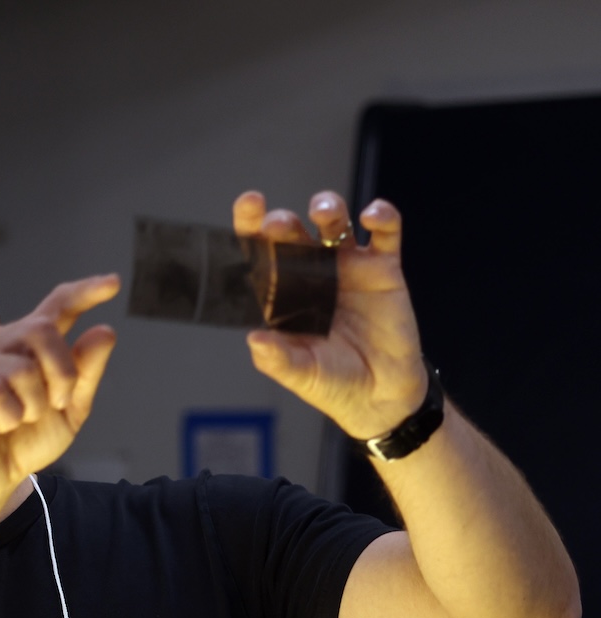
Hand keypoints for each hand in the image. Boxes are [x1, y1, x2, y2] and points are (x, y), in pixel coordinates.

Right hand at [0, 275, 118, 504]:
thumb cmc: (25, 441)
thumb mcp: (70, 409)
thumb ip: (85, 372)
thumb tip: (105, 331)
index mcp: (28, 347)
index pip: (57, 306)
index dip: (84, 292)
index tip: (113, 283)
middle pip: (41, 329)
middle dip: (61, 371)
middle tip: (58, 403)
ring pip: (21, 367)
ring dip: (35, 404)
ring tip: (23, 420)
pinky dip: (12, 417)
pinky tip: (4, 426)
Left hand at [234, 190, 428, 439]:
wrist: (382, 396)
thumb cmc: (334, 384)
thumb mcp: (303, 375)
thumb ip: (278, 359)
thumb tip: (254, 339)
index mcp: (283, 297)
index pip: (261, 257)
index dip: (251, 229)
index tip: (248, 206)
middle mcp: (311, 276)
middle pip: (292, 235)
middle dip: (282, 222)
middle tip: (279, 224)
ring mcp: (347, 268)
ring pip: (334, 224)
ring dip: (328, 208)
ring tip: (324, 211)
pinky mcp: (382, 269)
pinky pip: (385, 234)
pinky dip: (382, 217)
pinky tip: (373, 216)